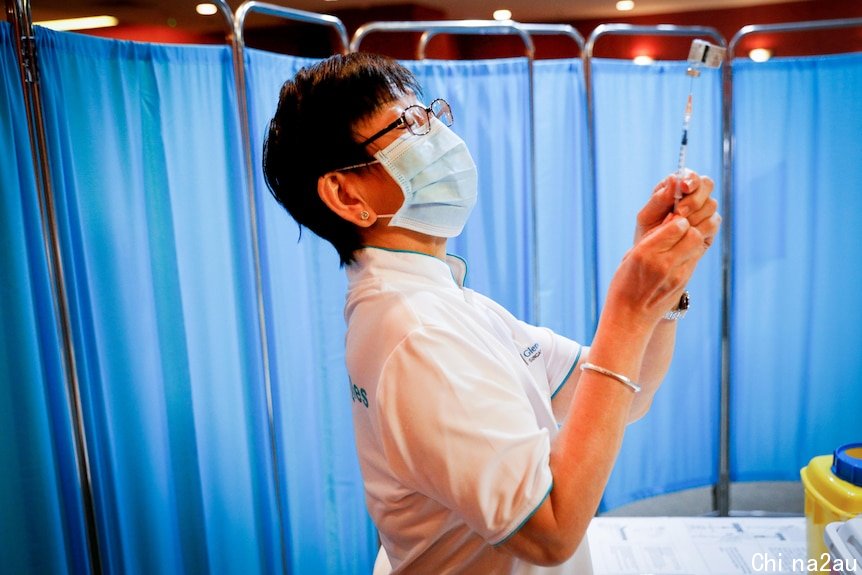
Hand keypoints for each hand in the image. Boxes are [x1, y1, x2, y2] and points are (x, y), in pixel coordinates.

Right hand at [609, 214, 707, 330]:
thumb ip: (651, 239)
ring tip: (679, 242)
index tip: (671, 221)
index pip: (676, 226)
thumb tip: (671, 219)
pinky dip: (690, 252)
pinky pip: (694, 259)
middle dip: (688, 228)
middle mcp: (663, 263)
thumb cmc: (624, 284)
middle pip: (692, 234)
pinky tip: (679, 255)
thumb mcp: (630, 257)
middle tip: (678, 231)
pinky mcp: (684, 282)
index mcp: (644, 253)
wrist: (630, 317)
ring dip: (691, 239)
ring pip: (697, 246)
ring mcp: (677, 275)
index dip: (677, 220)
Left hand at [634, 170, 720, 249]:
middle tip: (679, 212)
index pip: (691, 176)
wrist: (653, 255)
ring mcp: (704, 210)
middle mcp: (694, 195)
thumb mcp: (647, 215)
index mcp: (677, 187)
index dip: (691, 179)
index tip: (684, 188)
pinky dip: (700, 228)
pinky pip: (713, 222)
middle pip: (707, 185)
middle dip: (693, 199)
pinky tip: (687, 233)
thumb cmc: (648, 231)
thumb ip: (660, 197)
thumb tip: (674, 178)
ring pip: (711, 204)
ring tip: (679, 225)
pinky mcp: (710, 226)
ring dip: (695, 215)